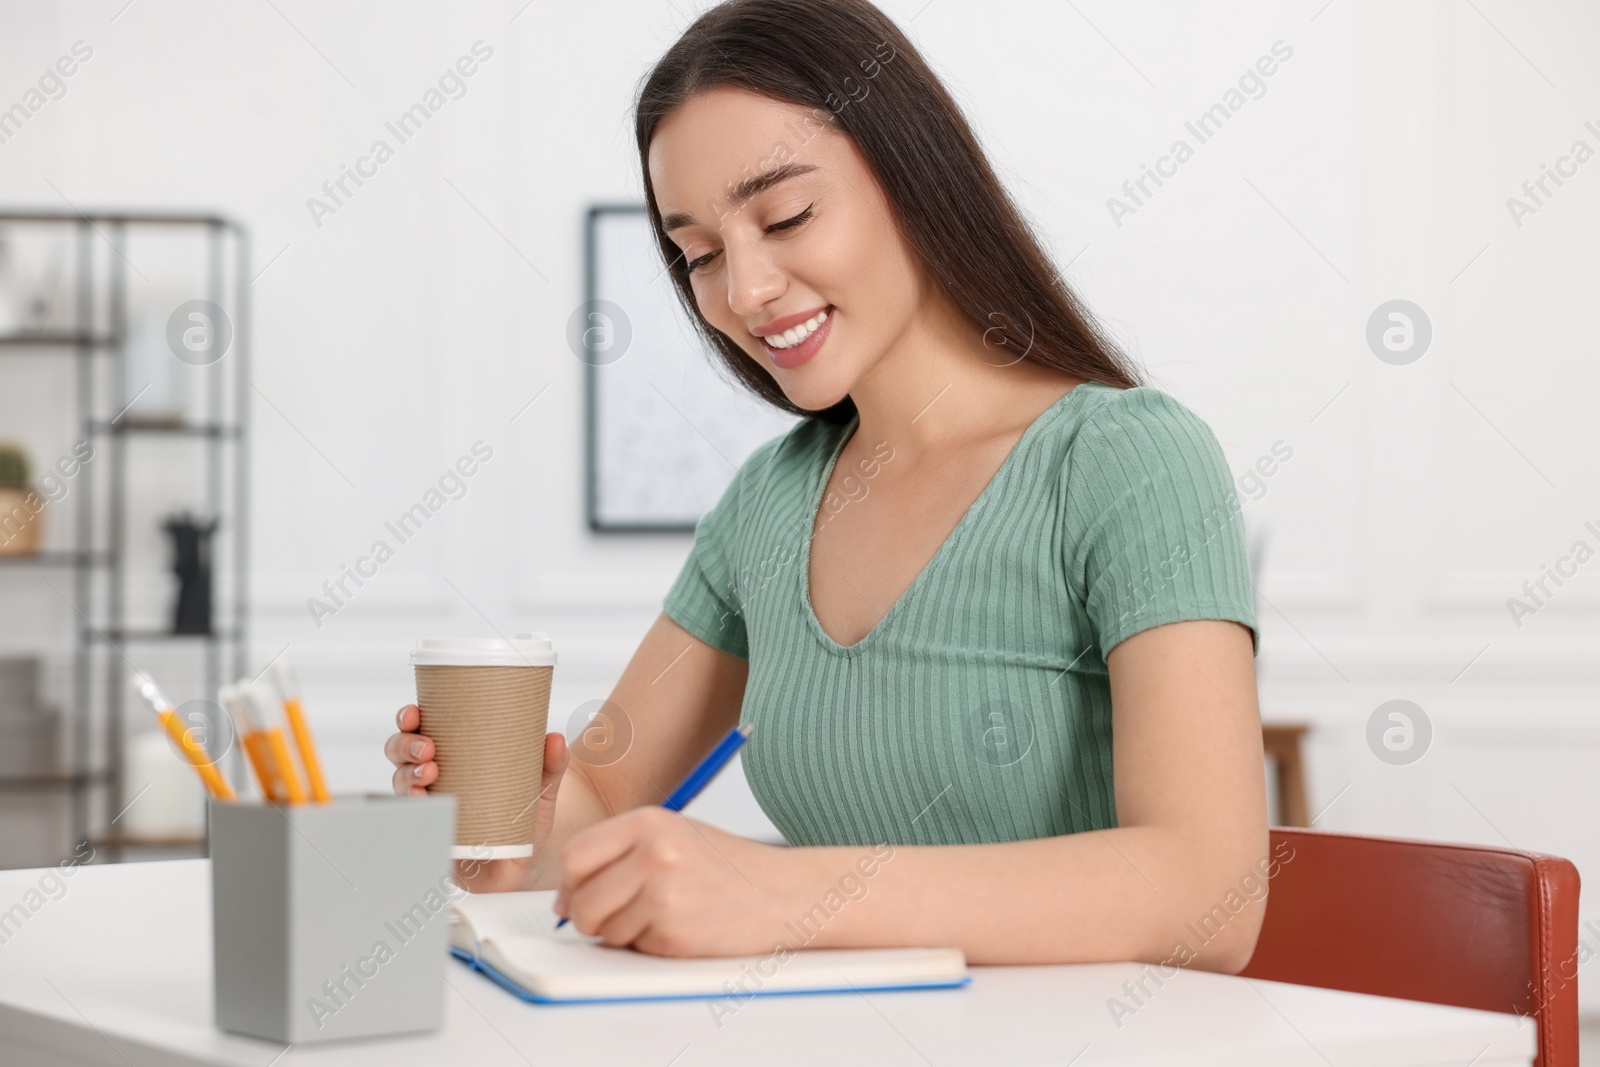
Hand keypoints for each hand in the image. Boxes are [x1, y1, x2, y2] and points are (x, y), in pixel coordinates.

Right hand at [384, 704, 569, 892]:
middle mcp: (433, 781)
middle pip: (399, 755)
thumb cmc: (525, 816)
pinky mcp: (434, 839)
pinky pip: (415, 825)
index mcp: (452, 757)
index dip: (408, 720)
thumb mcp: (541, 785)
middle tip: (428, 749)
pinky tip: (421, 805)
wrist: (528, 860)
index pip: (418, 731)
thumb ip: (551, 763)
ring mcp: (430, 810)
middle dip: (405, 747)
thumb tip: (554, 738)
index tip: (413, 714)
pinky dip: (415, 814)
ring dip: (407, 778)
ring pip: (401, 787)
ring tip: (428, 775)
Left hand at [553, 807, 798, 956]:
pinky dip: (648, 946)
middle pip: (581, 899)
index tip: (578, 893)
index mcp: (649, 822)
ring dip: (621, 933)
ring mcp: (664, 895)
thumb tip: (563, 898)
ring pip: (603, 930)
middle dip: (588, 916)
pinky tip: (679, 927)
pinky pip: (633, 949)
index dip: (571, 882)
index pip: (575, 855)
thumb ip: (617, 855)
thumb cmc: (726, 866)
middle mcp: (654, 854)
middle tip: (613, 916)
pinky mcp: (674, 934)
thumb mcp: (672, 836)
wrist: (783, 894)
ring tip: (662, 915)